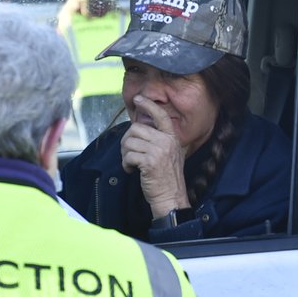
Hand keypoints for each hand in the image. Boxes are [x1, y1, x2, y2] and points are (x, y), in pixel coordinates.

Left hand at [121, 94, 190, 217]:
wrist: (171, 197)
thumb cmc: (168, 179)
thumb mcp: (170, 155)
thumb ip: (160, 141)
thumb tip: (141, 129)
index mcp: (172, 138)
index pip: (160, 115)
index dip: (148, 105)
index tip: (138, 99)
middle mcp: (166, 141)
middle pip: (136, 128)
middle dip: (127, 140)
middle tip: (128, 153)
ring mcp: (158, 151)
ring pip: (129, 141)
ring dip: (125, 154)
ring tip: (131, 163)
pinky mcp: (149, 162)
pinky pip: (128, 155)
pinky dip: (126, 164)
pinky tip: (131, 170)